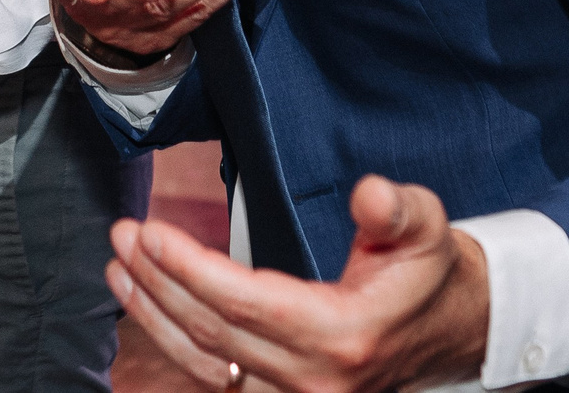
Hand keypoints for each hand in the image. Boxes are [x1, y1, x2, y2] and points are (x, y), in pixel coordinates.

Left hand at [108, 175, 489, 392]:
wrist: (449, 329)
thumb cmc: (429, 273)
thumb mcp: (427, 226)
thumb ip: (397, 209)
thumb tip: (370, 194)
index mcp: (342, 336)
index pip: (246, 303)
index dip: (190, 268)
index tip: (151, 232)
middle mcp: (313, 380)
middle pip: (215, 333)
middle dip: (159, 283)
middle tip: (123, 235)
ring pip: (205, 363)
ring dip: (155, 315)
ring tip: (120, 268)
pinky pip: (215, 376)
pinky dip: (174, 342)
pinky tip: (148, 306)